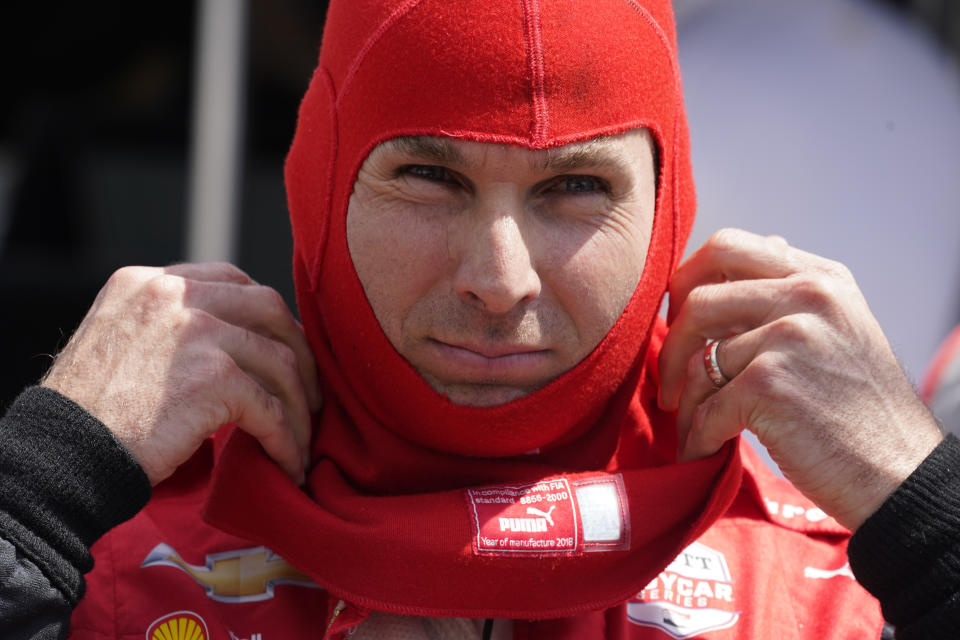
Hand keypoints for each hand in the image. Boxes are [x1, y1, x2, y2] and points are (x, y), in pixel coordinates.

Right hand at [41, 263, 319, 485]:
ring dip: (300, 406)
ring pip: (281, 361)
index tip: (284, 351)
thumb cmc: (89, 418)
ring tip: (304, 439)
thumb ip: (170, 328)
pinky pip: (271, 409)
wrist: (60, 458)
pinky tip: (289, 463)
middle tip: (310, 395)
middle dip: (300, 353)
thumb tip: (235, 341)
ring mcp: (196, 331)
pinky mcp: (214, 377)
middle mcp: (173, 295)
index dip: (267, 318)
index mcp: (148, 283)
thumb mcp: (121, 344)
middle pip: (269, 308)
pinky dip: (287, 440)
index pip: (231, 281)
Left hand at [658, 229, 942, 530]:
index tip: (679, 322)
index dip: (687, 283)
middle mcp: (808, 296)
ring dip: (688, 405)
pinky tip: (706, 451)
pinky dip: (698, 437)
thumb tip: (763, 245)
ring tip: (695, 429)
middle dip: (671, 342)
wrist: (898, 475)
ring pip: (698, 362)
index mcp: (821, 277)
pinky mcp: (770, 383)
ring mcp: (789, 336)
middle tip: (669, 381)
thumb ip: (793, 293)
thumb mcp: (840, 329)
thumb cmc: (859, 410)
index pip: (727, 247)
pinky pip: (706, 407)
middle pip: (698, 298)